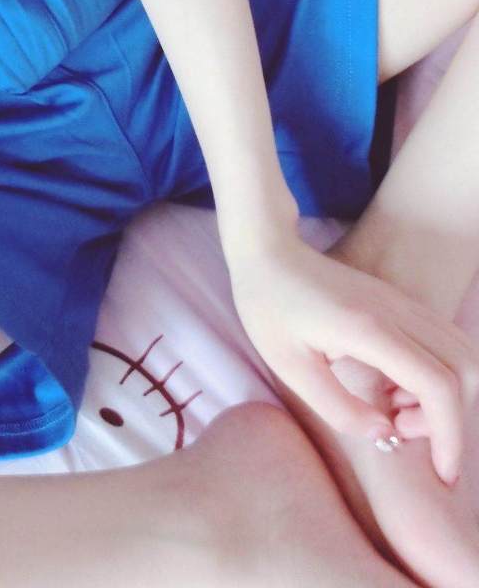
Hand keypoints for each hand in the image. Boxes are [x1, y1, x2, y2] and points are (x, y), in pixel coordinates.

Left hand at [226, 234, 478, 484]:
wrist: (268, 252)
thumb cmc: (268, 307)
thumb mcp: (288, 366)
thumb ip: (338, 407)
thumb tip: (387, 435)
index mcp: (368, 329)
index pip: (437, 385)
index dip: (449, 435)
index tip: (440, 473)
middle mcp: (397, 311)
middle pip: (465, 370)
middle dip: (450, 418)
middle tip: (403, 431)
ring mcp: (403, 302)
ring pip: (462, 353)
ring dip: (447, 395)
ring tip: (397, 409)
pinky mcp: (402, 302)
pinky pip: (444, 341)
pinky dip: (439, 374)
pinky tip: (396, 386)